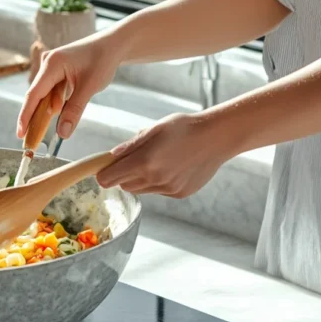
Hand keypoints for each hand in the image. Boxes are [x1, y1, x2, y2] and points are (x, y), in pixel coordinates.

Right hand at [17, 35, 120, 139]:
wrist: (113, 44)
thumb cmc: (103, 61)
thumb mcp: (89, 88)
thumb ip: (74, 111)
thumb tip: (63, 134)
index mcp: (52, 64)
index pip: (33, 94)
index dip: (25, 116)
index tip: (20, 134)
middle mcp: (47, 63)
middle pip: (36, 96)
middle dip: (34, 117)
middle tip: (30, 139)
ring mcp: (50, 66)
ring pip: (44, 95)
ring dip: (47, 111)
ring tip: (42, 129)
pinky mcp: (56, 71)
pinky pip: (51, 91)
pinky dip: (55, 104)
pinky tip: (59, 112)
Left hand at [96, 112, 232, 197]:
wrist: (217, 137)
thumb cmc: (185, 127)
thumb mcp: (155, 129)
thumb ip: (131, 145)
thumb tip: (111, 156)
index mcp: (144, 162)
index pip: (108, 179)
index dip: (103, 173)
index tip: (104, 167)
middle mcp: (155, 179)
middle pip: (123, 186)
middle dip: (122, 175)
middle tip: (133, 158)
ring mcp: (168, 189)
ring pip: (140, 189)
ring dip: (140, 179)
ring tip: (156, 159)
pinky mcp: (178, 193)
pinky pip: (158, 191)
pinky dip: (158, 182)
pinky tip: (171, 166)